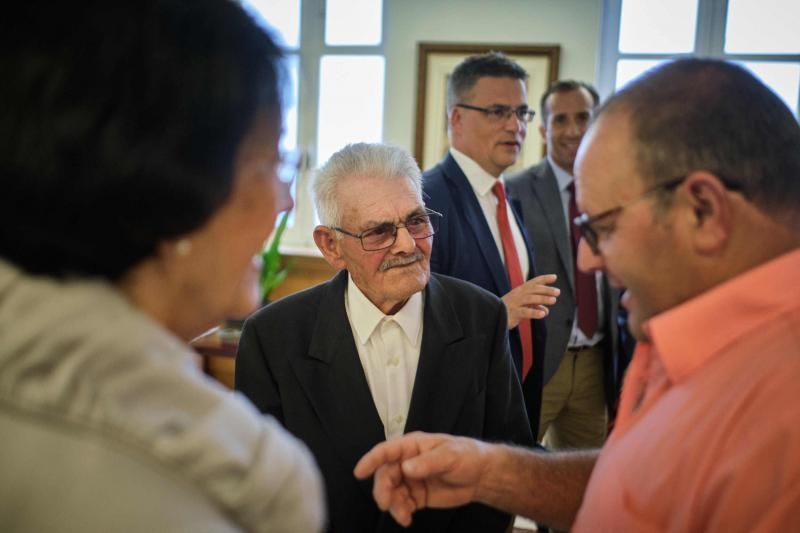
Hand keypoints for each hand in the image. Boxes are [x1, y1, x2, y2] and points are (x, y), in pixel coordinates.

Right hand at [354, 432, 489, 526]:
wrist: (482, 476)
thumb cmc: (467, 456)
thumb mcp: (450, 456)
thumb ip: (427, 462)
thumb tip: (406, 468)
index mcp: (412, 446)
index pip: (387, 451)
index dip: (371, 460)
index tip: (359, 473)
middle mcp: (407, 462)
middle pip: (386, 475)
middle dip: (383, 490)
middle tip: (386, 504)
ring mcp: (411, 480)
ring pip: (392, 492)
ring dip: (392, 505)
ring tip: (404, 516)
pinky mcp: (417, 496)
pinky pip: (402, 504)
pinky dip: (401, 513)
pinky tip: (407, 519)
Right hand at [502, 274, 558, 328]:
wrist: (492, 317)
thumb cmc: (508, 311)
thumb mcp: (522, 306)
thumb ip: (534, 307)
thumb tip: (546, 311)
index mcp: (520, 291)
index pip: (533, 282)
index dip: (543, 279)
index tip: (554, 277)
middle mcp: (518, 295)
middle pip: (533, 289)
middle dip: (546, 290)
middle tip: (557, 292)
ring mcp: (515, 303)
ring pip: (530, 299)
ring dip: (542, 299)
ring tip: (553, 300)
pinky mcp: (512, 313)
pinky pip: (525, 312)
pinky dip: (534, 312)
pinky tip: (543, 314)